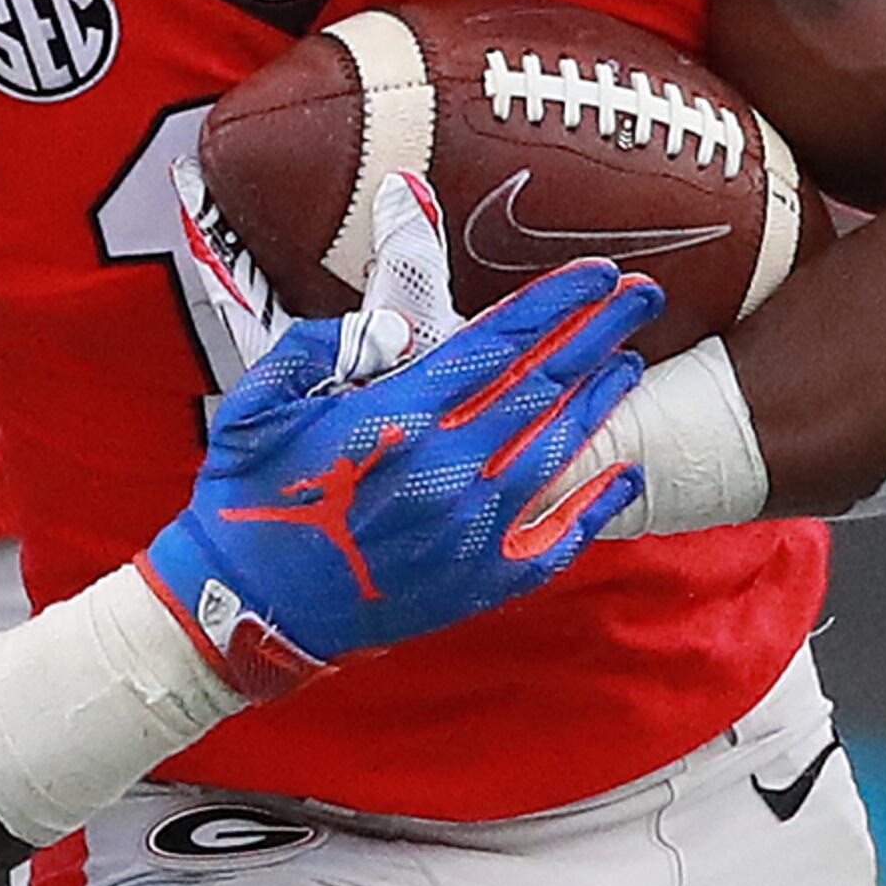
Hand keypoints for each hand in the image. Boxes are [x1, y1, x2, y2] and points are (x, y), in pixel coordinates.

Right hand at [144, 189, 656, 691]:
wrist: (242, 612)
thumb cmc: (247, 504)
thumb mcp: (252, 405)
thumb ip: (314, 346)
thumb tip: (387, 325)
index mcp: (396, 420)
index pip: (500, 343)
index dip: (557, 303)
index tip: (599, 273)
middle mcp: (446, 472)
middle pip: (544, 385)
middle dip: (599, 332)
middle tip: (643, 295)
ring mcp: (468, 531)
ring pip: (557, 450)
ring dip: (600, 400)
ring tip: (631, 361)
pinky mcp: (476, 583)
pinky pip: (553, 541)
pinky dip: (594, 506)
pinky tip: (624, 473)